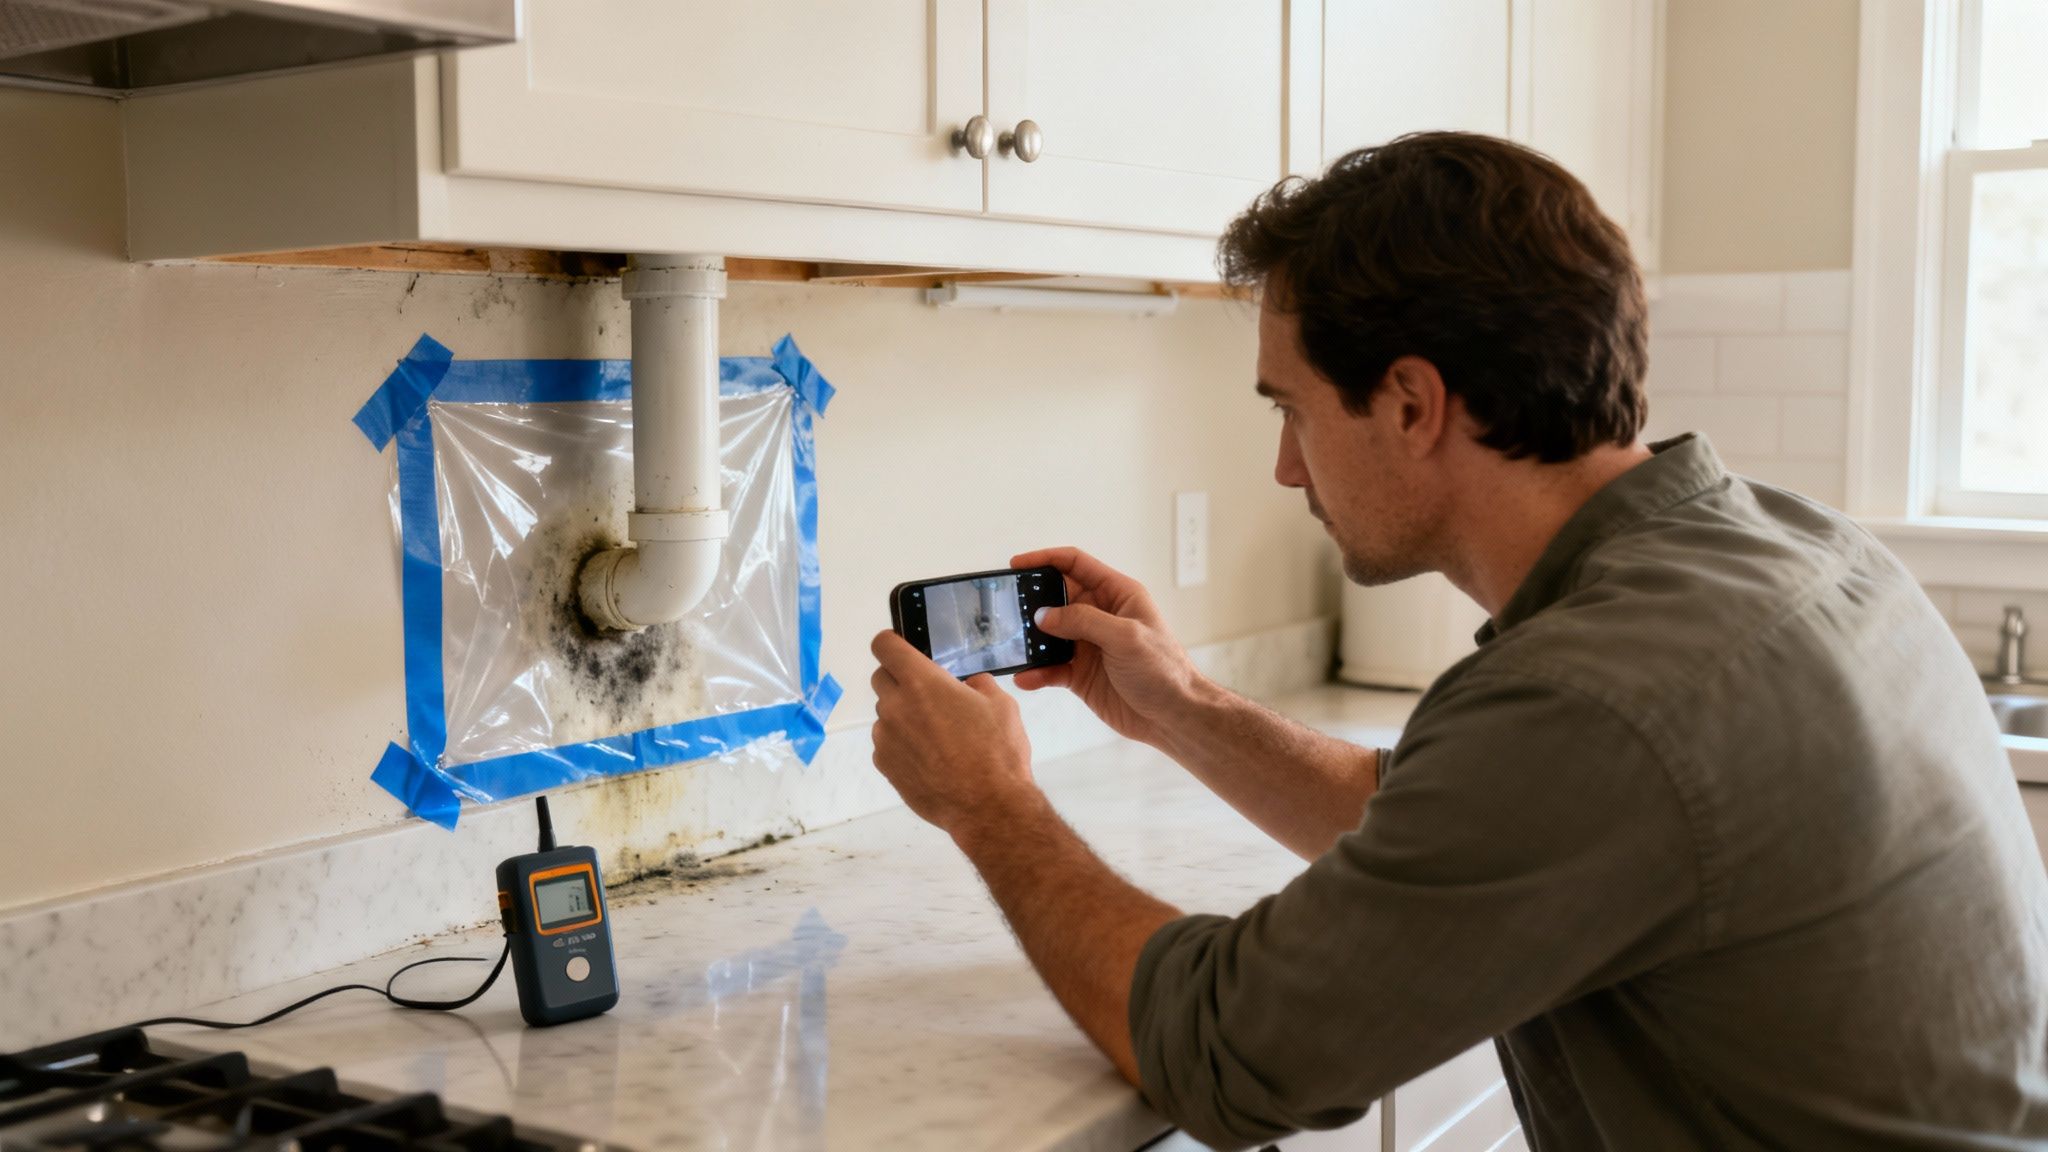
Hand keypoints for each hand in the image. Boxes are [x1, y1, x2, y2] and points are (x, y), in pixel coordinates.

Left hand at [869, 630, 1039, 842]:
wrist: (986, 807)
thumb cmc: (997, 751)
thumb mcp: (1000, 704)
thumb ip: (977, 685)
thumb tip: (967, 685)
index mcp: (921, 682)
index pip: (884, 645)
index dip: (891, 643)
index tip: (902, 649)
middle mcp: (895, 706)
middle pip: (881, 678)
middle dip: (900, 680)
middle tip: (929, 696)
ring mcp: (885, 738)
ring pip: (885, 714)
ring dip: (903, 716)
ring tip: (936, 736)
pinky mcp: (884, 765)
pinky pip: (887, 744)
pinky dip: (902, 745)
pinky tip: (929, 760)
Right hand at [1009, 547, 1204, 748]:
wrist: (1173, 717)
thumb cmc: (1164, 670)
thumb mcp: (1125, 636)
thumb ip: (1083, 620)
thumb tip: (1045, 615)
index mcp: (1117, 595)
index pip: (1076, 565)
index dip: (1046, 559)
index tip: (1017, 564)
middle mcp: (1101, 616)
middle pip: (1057, 598)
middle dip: (1032, 602)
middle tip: (1007, 608)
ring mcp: (1089, 645)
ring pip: (1049, 634)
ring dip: (1031, 640)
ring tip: (1011, 645)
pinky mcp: (1081, 674)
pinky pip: (1051, 668)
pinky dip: (1037, 672)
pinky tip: (1025, 677)